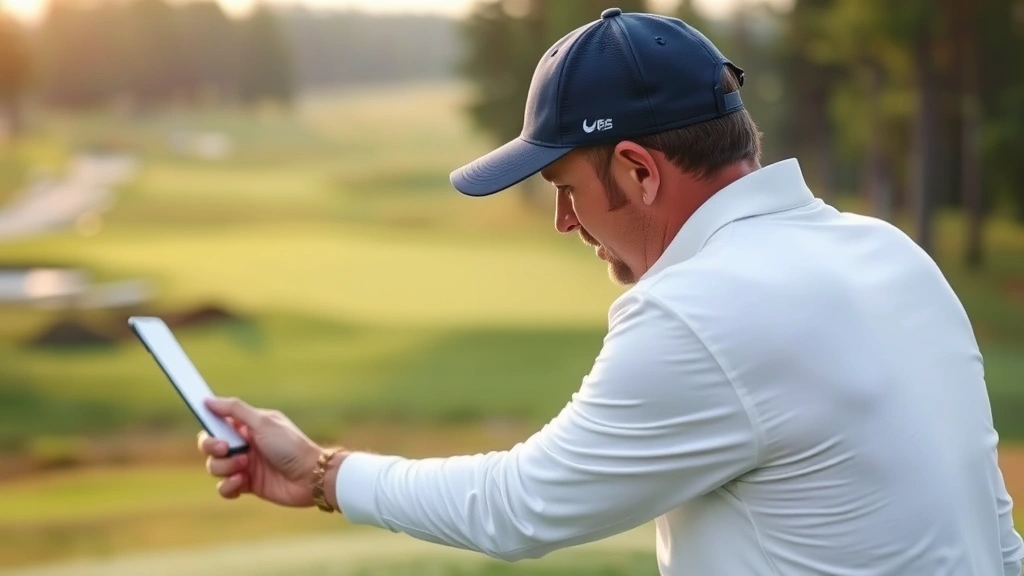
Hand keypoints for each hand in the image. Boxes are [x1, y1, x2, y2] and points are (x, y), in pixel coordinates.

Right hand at [197, 397, 324, 507]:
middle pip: (209, 446)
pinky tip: (243, 482)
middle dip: (211, 447)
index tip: (197, 415)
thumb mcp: (263, 422)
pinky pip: (224, 488)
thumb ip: (235, 410)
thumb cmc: (291, 446)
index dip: (207, 422)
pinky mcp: (247, 485)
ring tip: (246, 466)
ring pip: (214, 466)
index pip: (217, 422)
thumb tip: (208, 400)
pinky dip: (228, 486)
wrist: (311, 476)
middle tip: (225, 448)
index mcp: (247, 426)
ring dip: (225, 466)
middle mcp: (244, 444)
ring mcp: (244, 465)